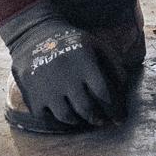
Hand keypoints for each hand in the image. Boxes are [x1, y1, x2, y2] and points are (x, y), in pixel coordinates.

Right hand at [0, 2, 130, 131]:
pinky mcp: (31, 93)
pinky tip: (61, 114)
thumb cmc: (71, 42)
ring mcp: (46, 86)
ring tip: (81, 118)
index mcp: (84, 62)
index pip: (103, 93)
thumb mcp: (95, 45)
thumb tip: (124, 86)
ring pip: (66, 116)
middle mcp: (65, 76)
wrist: (33, 34)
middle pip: (86, 108)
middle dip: (97, 119)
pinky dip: (54, 119)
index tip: (119, 120)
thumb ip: (113, 63)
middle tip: (101, 121)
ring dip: (77, 120)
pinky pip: (45, 117)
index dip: (114, 110)